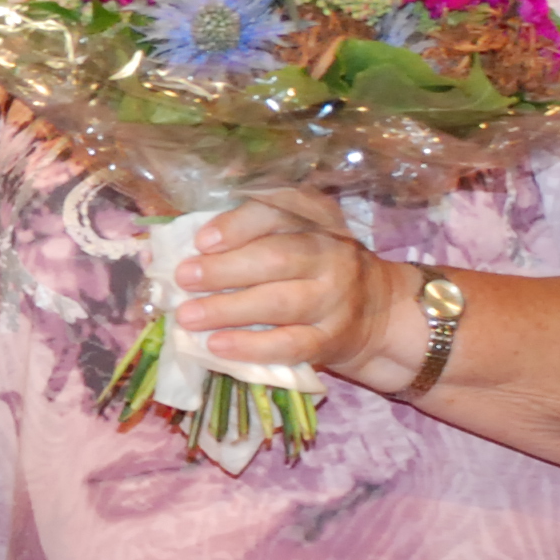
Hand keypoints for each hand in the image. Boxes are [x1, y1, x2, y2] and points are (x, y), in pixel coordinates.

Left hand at [169, 188, 412, 379]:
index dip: (239, 226)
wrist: (378, 311)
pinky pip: (290, 344)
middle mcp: (330, 255)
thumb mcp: (295, 235)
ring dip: (229, 310)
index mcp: (316, 222)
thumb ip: (248, 233)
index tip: (202, 241)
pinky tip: (217, 346)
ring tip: (188, 316)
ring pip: (281, 302)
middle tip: (183, 278)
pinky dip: (251, 347)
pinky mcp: (332, 339)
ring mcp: (334, 299)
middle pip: (277, 258)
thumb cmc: (314, 268)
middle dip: (225, 269)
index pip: (279, 213)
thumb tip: (181, 247)